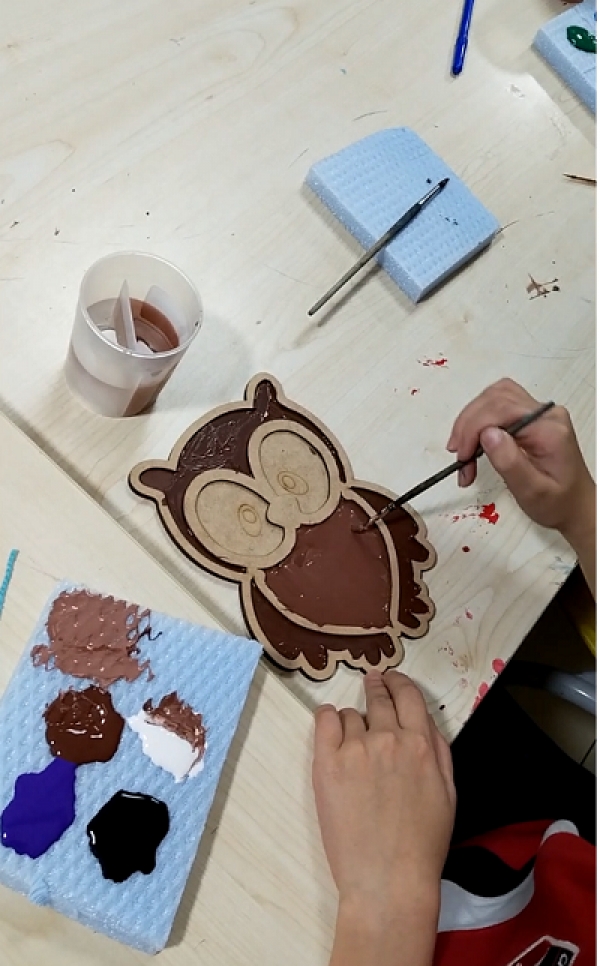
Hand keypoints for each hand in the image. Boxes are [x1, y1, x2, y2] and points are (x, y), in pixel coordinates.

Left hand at [313, 671, 454, 965]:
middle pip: (379, 697)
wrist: (388, 880)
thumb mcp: (448, 793)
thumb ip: (439, 751)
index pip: (408, 695)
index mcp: (421, 744)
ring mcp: (355, 750)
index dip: (399, 682)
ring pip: (351, 715)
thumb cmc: (423, 844)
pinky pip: (324, 720)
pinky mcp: (327, 763)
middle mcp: (388, 739)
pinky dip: (328, 718)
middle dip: (377, 688)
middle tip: (372, 683)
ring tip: (356, 744)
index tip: (391, 678)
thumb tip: (425, 723)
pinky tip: (331, 724)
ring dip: (355, 722)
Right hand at [447, 379, 594, 544]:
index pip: (502, 410)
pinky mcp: (531, 417)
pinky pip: (498, 406)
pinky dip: (480, 421)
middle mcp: (546, 414)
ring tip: (463, 450)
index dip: (474, 428)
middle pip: (496, 398)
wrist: (575, 506)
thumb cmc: (557, 503)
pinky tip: (474, 442)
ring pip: (494, 397)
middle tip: (458, 455)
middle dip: (469, 425)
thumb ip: (510, 462)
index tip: (461, 455)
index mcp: (549, 429)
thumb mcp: (532, 491)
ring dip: (472, 420)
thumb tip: (487, 434)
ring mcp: (539, 412)